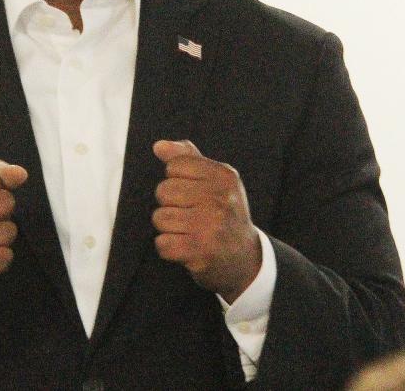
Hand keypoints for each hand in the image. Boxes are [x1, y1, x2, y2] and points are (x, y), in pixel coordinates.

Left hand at [152, 139, 261, 302]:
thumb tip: (159, 146)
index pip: (175, 166)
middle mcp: (220, 199)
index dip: (177, 179)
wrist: (245, 259)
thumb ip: (187, 158)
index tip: (194, 193)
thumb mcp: (215, 180)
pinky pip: (162, 243)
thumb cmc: (224, 213)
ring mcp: (211, 227)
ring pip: (160, 217)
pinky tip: (186, 247)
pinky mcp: (200, 253)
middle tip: (192, 215)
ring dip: (169, 228)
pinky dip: (169, 248)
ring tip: (190, 231)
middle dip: (170, 204)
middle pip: (164, 191)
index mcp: (224, 176)